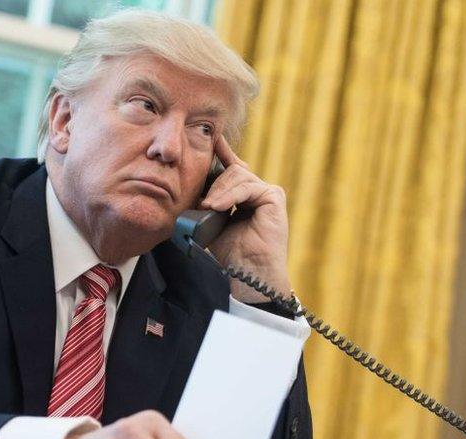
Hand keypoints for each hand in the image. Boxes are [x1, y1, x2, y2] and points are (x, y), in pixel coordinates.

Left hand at [201, 136, 291, 301]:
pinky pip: (249, 186)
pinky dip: (231, 195)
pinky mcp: (274, 197)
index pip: (231, 168)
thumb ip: (208, 201)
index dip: (221, 152)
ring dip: (220, 191)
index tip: (210, 138)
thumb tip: (192, 185)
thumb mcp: (212, 221)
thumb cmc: (231, 252)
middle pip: (232, 171)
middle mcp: (258, 190)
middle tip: (203, 204)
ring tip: (209, 208)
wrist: (249, 272)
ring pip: (239, 176)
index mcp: (244, 195)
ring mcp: (268, 193)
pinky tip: (219, 206)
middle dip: (214, 184)